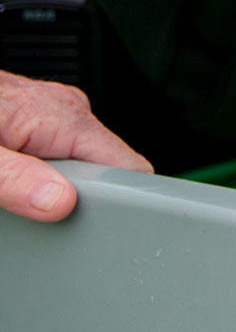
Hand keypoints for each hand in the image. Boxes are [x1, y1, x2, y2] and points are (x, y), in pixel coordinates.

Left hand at [0, 72, 149, 220]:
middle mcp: (66, 109)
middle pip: (104, 167)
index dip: (118, 199)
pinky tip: (8, 177)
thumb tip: (60, 202)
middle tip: (28, 207)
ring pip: (78, 161)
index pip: (128, 167)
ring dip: (50, 184)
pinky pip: (55, 152)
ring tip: (10, 189)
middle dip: (75, 196)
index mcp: (64, 117)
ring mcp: (52, 110)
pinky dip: (37, 171)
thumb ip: (17, 180)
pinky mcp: (34, 116)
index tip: (90, 223)